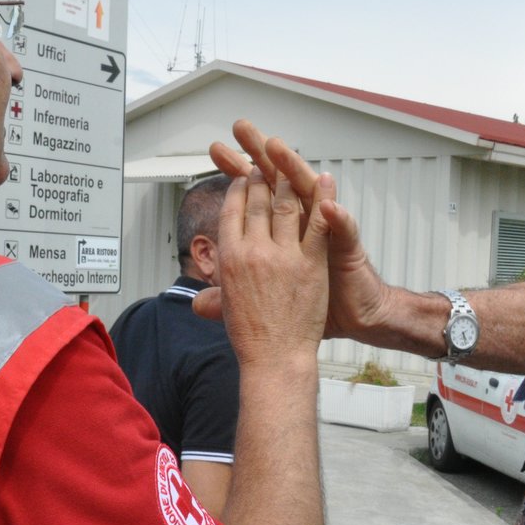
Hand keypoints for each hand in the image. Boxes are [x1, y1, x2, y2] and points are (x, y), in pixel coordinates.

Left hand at [207, 119, 388, 339]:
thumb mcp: (264, 301)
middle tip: (242, 126)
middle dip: (260, 153)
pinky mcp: (348, 248)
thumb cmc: (309, 307)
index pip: (255, 193)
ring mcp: (326, 231)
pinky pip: (343, 228)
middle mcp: (303, 222)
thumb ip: (231, 296)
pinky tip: (326, 202)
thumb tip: (198, 303)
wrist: (352, 318)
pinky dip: (336, 215)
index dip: (237, 172)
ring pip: (310, 193)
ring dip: (295, 169)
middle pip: (279, 181)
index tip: (217, 150)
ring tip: (277, 148)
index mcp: (281, 230)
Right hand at [214, 169, 329, 366]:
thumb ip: (214, 297)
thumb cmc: (252, 339)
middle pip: (257, 203)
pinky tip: (326, 179)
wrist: (276, 359)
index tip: (242, 179)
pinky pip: (318, 224)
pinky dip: (324, 199)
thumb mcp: (227, 311)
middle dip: (260, 179)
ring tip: (288, 168)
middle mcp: (254, 251)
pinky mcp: (311, 263)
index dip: (238, 191)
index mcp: (230, 258)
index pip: (232, 212)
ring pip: (285, 206)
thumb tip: (198, 301)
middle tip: (264, 166)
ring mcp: (284, 255)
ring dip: (287, 182)